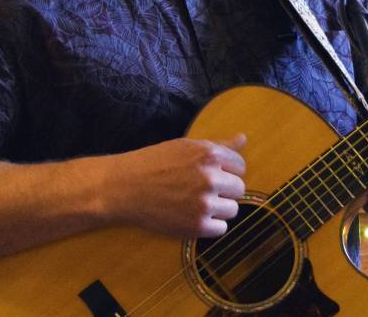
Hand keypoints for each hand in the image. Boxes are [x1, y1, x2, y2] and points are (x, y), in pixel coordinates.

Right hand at [109, 134, 246, 237]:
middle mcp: (210, 178)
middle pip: (239, 189)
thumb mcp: (186, 147)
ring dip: (218, 208)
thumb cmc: (154, 163)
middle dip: (224, 190)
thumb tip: (243, 139)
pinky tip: (193, 216)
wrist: (123, 188)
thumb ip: (219, 146)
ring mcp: (204, 203)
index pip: (240, 166)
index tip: (211, 174)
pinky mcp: (196, 226)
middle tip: (202, 190)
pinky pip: (220, 228)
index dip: (226, 171)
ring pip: (232, 210)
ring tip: (196, 203)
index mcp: (210, 155)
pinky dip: (209, 225)